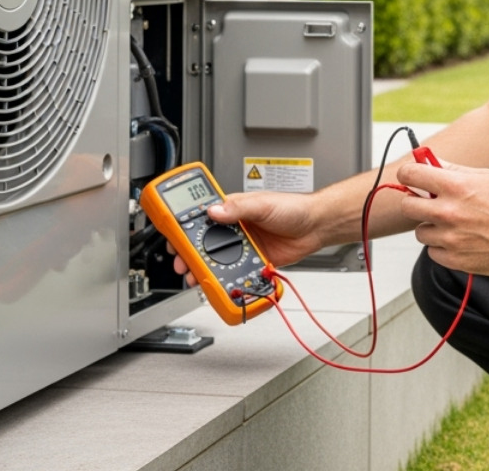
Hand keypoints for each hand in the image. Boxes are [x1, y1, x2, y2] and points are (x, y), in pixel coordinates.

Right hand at [170, 191, 324, 285]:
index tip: (173, 237)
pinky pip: (235, 271)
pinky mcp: (253, 261)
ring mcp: (243, 245)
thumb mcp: (263, 204)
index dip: (185, 227)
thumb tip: (215, 210)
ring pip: (217, 259)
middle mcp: (235, 228)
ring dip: (204, 269)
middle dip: (190, 253)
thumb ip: (239, 208)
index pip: (203, 218)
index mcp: (233, 209)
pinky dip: (225, 279)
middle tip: (181, 262)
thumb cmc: (293, 208)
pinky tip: (217, 284)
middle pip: (205, 242)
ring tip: (195, 276)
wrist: (315, 227)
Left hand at [396, 160, 488, 276]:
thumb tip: (430, 162)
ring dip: (433, 227)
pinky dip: (443, 247)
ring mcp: (451, 238)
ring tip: (456, 225)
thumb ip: (453, 170)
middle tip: (430, 203)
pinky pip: (433, 252)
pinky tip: (463, 240)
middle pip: (407, 206)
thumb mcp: (485, 176)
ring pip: (421, 232)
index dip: (409, 175)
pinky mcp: (456, 260)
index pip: (410, 175)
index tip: (411, 177)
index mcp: (456, 186)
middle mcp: (449, 212)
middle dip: (416, 202)